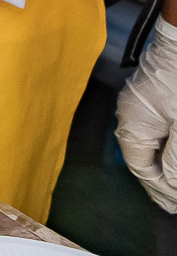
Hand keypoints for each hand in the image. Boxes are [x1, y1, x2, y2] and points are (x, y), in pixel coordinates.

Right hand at [120, 17, 176, 210]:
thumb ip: (174, 158)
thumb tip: (170, 184)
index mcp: (132, 122)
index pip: (139, 166)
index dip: (158, 188)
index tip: (173, 205)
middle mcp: (128, 114)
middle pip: (140, 156)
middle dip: (159, 180)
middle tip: (172, 202)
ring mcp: (138, 104)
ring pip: (146, 144)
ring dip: (161, 165)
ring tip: (172, 184)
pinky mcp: (149, 96)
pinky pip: (151, 130)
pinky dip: (161, 147)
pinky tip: (170, 157)